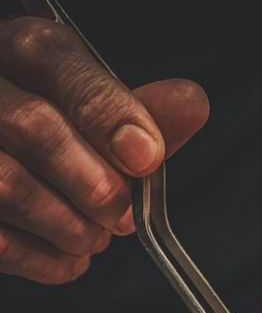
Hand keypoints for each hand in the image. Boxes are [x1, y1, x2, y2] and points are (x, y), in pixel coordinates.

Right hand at [0, 17, 208, 283]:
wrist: (5, 166)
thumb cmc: (52, 143)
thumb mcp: (93, 115)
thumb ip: (141, 113)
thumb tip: (192, 104)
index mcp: (18, 53)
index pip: (55, 60)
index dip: (108, 113)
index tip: (147, 157)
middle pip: (32, 126)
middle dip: (97, 184)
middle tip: (126, 216)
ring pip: (10, 185)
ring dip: (72, 226)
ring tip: (95, 236)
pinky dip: (47, 259)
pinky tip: (69, 258)